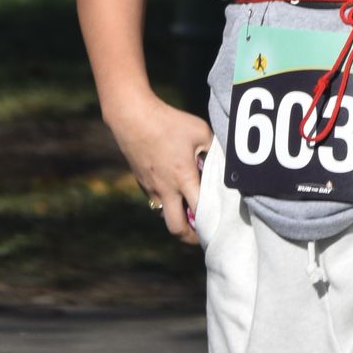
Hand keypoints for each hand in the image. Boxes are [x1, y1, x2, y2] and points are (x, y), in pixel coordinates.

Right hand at [106, 89, 214, 248]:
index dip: (211, 223)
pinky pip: (155, 201)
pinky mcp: (141, 182)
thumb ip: (213, 150)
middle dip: (190, 236)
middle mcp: (166, 189)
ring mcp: (151, 188)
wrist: (132, 116)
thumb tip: (220, 162)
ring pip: (164, 215)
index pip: (200, 213)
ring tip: (189, 210)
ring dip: (177, 217)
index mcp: (184, 178)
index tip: (220, 226)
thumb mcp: (200, 131)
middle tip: (202, 233)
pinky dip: (166, 202)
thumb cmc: (168, 122)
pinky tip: (174, 190)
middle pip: (176, 228)